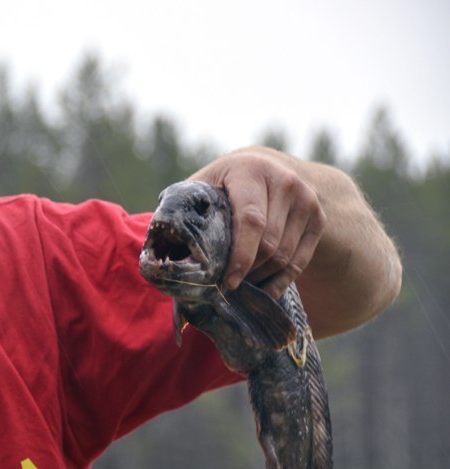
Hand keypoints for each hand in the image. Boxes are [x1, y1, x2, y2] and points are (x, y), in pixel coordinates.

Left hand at [189, 147, 326, 297]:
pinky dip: (280, 282)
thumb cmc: (222, 184)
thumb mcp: (202, 187)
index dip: (240, 256)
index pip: (251, 221)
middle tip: (225, 288)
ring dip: (261, 279)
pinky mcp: (319, 218)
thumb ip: (184, 211)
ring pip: (285, 257)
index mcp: (251, 171)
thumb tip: (160, 247)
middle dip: (247, 272)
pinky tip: (261, 291)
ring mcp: (307, 200)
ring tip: (239, 288)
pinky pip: (300, 262)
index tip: (227, 282)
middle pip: (270, 245)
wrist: (265, 167)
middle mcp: (285, 182)